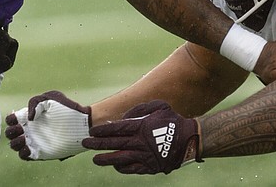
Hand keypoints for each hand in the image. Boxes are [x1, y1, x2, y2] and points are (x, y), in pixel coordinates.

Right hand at [5, 91, 90, 160]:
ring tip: (24, 138)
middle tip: (19, 128)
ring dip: (15, 143)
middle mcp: (31, 129)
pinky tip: (27, 147)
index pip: (12, 120)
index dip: (10, 120)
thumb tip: (29, 118)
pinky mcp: (41, 152)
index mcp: (30, 116)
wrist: (82, 122)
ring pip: (16, 146)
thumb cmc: (67, 108)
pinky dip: (23, 153)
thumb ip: (35, 102)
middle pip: (10, 134)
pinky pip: (26, 156)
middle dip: (11, 131)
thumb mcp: (50, 97)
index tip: (15, 119)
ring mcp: (35, 141)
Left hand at [83, 100, 200, 174]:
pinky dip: (121, 167)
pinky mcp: (150, 167)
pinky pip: (132, 169)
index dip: (103, 130)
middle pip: (115, 144)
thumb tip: (124, 117)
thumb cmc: (173, 121)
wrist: (190, 140)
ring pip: (120, 159)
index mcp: (141, 127)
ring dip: (106, 159)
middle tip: (85, 143)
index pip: (117, 128)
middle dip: (98, 144)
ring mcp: (144, 156)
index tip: (92, 131)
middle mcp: (140, 142)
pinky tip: (114, 165)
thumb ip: (139, 109)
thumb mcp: (158, 106)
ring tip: (95, 159)